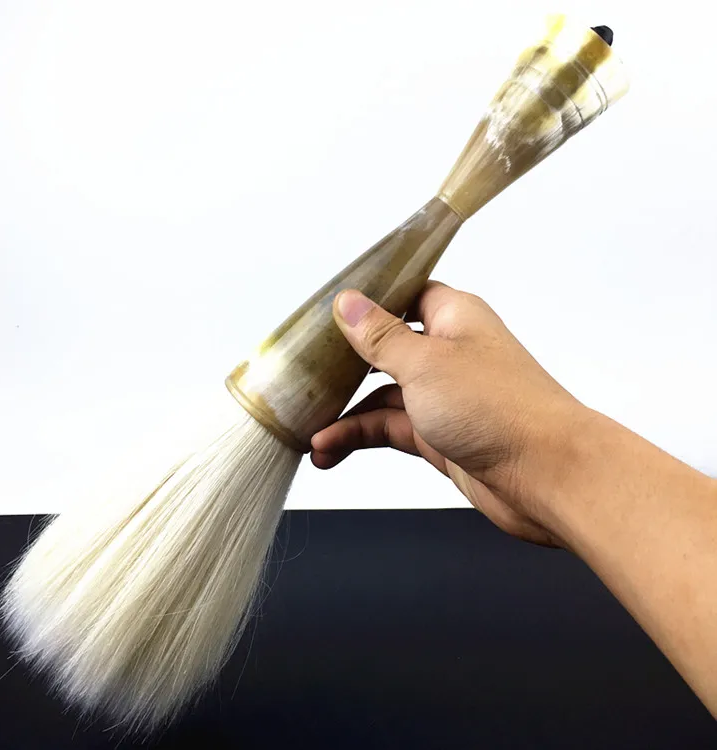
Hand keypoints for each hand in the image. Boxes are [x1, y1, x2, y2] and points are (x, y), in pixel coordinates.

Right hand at [311, 282, 588, 546]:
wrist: (547, 477)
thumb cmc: (498, 407)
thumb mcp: (424, 363)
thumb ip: (380, 336)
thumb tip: (347, 303)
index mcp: (453, 317)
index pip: (404, 295)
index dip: (367, 302)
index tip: (326, 314)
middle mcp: (448, 354)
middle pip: (385, 349)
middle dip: (345, 365)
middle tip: (304, 377)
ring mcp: (444, 398)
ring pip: (383, 395)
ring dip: (346, 412)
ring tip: (309, 430)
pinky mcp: (440, 436)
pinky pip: (390, 430)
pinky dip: (359, 438)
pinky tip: (330, 451)